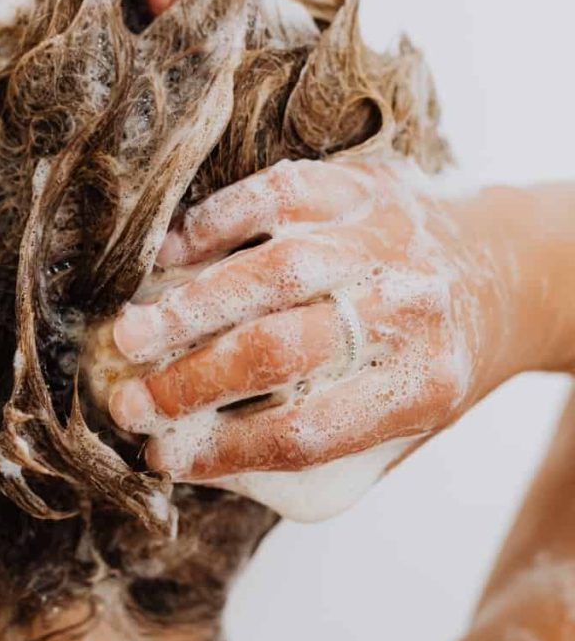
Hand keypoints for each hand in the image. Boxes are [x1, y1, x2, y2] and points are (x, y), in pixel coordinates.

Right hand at [107, 156, 520, 479]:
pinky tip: (171, 254)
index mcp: (422, 386)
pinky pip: (277, 194)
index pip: (306, 432)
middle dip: (191, 383)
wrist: (509, 266)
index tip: (164, 456)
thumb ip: (322, 442)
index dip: (223, 451)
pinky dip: (214, 223)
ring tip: (132, 332)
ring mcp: (384, 238)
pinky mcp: (361, 183)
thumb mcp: (407, 421)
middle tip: (130, 402)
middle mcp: (408, 310)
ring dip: (191, 306)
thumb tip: (201, 447)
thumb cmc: (437, 355)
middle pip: (281, 352)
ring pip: (274, 270)